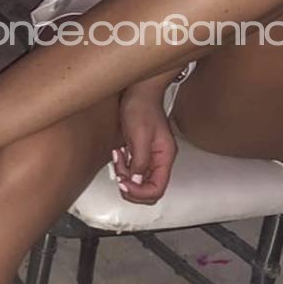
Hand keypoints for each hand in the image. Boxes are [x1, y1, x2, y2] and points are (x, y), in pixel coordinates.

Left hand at [112, 85, 178, 204]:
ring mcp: (151, 156)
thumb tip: (136, 180)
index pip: (157, 188)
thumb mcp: (140, 136)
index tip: (125, 184)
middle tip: (119, 178)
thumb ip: (139, 160)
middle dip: (132, 188)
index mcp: (165, 157)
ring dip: (125, 175)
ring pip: (139, 181)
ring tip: (118, 158)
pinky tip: (118, 153)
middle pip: (150, 189)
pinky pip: (132, 169)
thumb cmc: (142, 106)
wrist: (138, 91)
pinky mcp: (140, 152)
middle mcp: (160, 159)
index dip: (140, 192)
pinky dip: (122, 166)